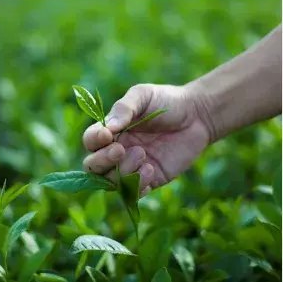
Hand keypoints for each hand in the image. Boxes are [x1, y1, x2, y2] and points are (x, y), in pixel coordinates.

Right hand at [82, 84, 209, 195]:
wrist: (198, 115)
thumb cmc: (166, 101)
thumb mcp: (143, 96)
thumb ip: (123, 109)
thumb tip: (108, 128)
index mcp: (111, 131)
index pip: (91, 141)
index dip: (94, 141)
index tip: (107, 135)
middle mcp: (117, 151)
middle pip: (94, 166)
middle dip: (103, 160)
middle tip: (121, 150)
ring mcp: (132, 167)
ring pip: (112, 181)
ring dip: (123, 171)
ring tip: (143, 154)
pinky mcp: (149, 179)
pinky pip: (134, 192)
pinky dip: (138, 186)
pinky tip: (151, 170)